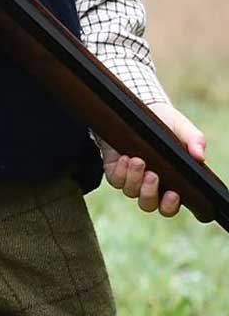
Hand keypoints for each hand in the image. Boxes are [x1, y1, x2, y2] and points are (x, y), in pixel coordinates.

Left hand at [100, 102, 206, 216]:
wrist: (142, 108)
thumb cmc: (166, 122)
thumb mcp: (182, 128)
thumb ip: (194, 140)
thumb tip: (200, 156)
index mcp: (170, 182)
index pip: (169, 206)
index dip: (170, 206)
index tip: (173, 193)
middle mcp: (149, 185)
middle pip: (148, 204)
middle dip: (149, 193)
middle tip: (152, 175)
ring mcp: (131, 178)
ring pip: (130, 192)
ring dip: (134, 179)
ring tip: (138, 160)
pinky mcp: (115, 169)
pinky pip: (115, 180)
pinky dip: (120, 172)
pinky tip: (125, 158)